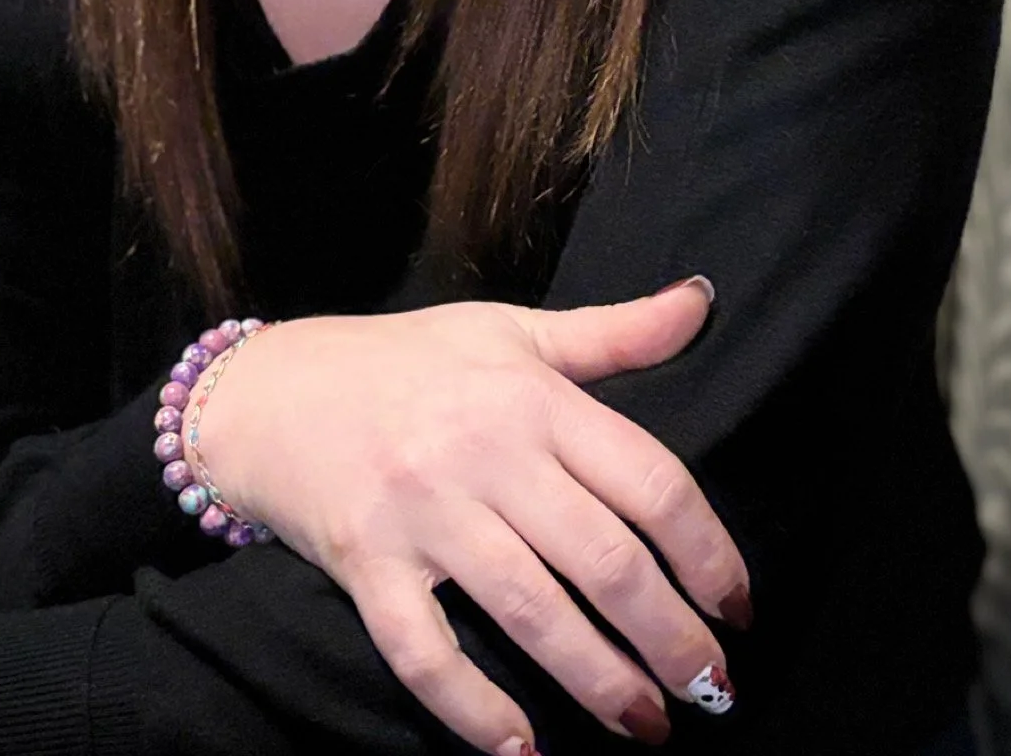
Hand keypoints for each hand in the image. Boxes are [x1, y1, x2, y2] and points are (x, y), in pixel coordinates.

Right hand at [195, 284, 746, 753]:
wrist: (272, 388)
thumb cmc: (407, 361)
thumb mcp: (509, 333)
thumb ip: (613, 334)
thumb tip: (704, 300)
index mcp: (529, 396)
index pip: (649, 481)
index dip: (708, 552)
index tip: (738, 605)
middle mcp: (481, 452)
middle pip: (603, 559)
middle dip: (671, 638)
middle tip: (712, 690)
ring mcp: (421, 512)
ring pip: (531, 612)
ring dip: (600, 682)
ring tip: (648, 724)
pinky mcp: (367, 564)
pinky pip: (426, 651)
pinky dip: (475, 710)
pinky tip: (524, 750)